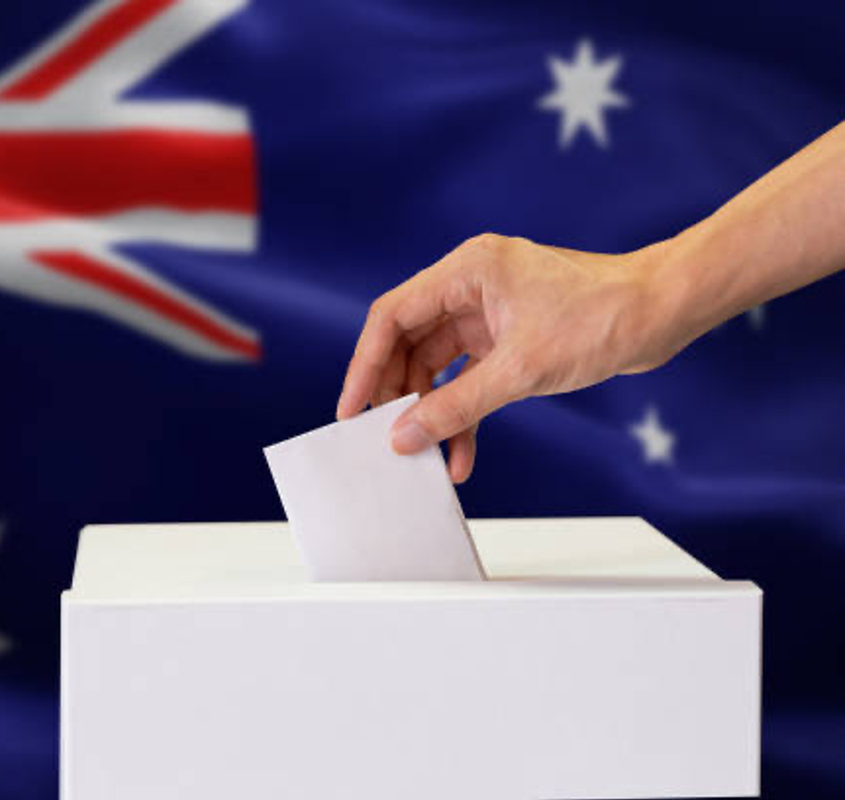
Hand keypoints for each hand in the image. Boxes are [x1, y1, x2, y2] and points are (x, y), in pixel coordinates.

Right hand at [336, 234, 679, 481]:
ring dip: (435, 412)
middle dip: (400, 396)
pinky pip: (471, 378)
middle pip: (410, 344)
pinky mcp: (509, 336)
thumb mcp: (521, 370)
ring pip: (438, 366)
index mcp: (467, 270)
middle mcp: (471, 284)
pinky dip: (466, 411)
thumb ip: (456, 406)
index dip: (364, 366)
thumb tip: (404, 436)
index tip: (350, 410)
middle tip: (392, 438)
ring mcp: (490, 311)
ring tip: (432, 456)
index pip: (392, 317)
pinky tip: (464, 451)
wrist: (666, 311)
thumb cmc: (604, 317)